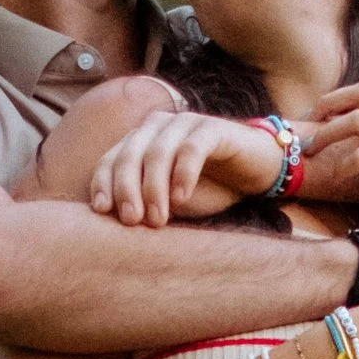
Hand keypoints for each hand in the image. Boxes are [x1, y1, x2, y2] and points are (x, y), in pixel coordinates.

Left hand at [87, 106, 284, 226]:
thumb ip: (143, 208)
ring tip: (157, 219)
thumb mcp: (168, 203)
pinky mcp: (213, 129)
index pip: (110, 160)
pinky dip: (183, 174)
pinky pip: (191, 149)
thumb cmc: (208, 189)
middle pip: (129, 154)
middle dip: (126, 189)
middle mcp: (158, 127)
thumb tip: (110, 234)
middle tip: (131, 220)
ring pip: (158, 152)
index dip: (102, 184)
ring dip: (154, 187)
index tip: (102, 212)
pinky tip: (181, 198)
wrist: (255, 171)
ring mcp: (185, 124)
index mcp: (140, 141)